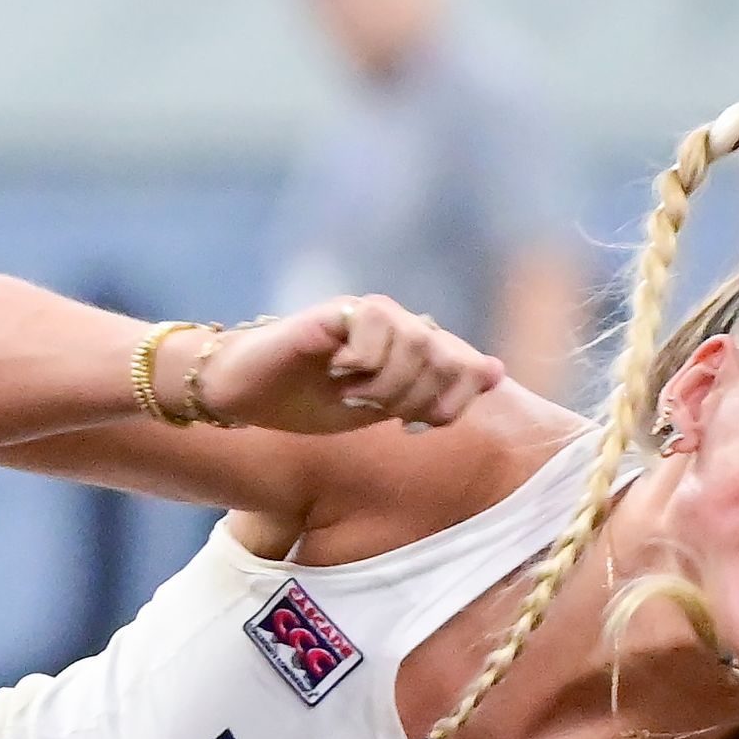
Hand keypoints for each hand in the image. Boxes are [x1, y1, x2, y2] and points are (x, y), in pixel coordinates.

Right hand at [191, 296, 504, 435]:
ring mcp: (366, 314)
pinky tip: (337, 371)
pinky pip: (377, 326)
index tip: (411, 426)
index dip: (448, 403)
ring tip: (353, 393)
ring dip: (388, 383)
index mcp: (409, 348)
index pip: (465, 367)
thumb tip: (497, 371)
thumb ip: (433, 395)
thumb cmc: (303, 402)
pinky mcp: (336, 312)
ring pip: (417, 342)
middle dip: (415, 398)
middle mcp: (395, 324)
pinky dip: (364, 359)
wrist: (241, 393)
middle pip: (445, 358)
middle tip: (373, 410)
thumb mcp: (377, 410)